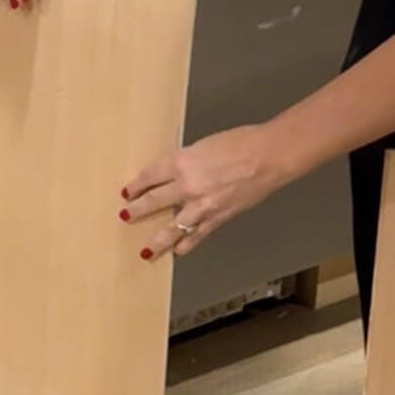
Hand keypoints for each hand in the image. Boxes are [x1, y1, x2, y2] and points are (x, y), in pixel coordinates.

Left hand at [121, 126, 288, 259]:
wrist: (268, 157)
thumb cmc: (240, 143)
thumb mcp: (203, 146)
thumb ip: (186, 162)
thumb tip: (175, 174)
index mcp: (181, 163)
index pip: (149, 177)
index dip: (136, 185)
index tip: (128, 192)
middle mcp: (186, 186)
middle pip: (153, 202)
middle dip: (137, 211)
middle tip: (126, 217)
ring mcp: (201, 206)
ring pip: (171, 228)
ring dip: (157, 240)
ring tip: (145, 250)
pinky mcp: (217, 218)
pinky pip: (196, 235)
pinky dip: (186, 245)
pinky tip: (178, 251)